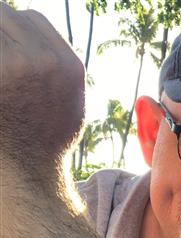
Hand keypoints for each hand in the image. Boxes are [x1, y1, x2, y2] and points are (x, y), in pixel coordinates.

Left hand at [0, 3, 84, 166]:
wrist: (28, 174)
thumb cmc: (45, 141)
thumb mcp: (71, 101)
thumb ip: (55, 66)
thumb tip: (33, 38)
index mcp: (66, 65)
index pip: (31, 18)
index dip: (13, 27)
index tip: (6, 46)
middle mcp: (41, 61)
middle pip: (3, 14)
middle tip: (1, 68)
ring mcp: (10, 68)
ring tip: (1, 81)